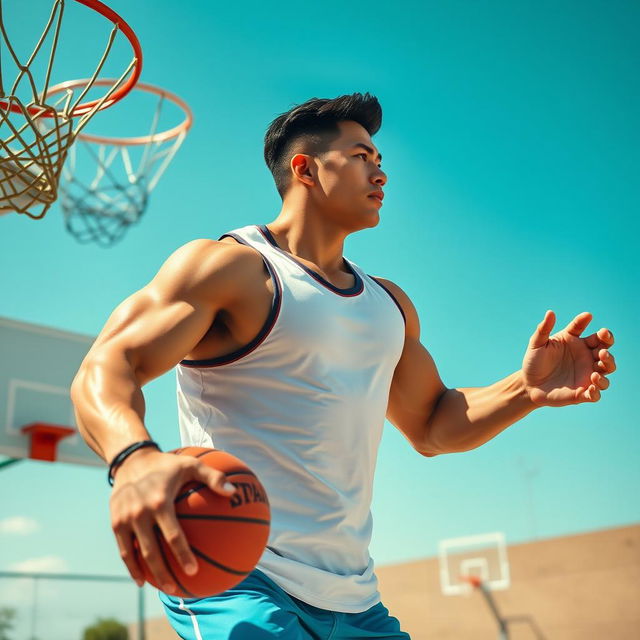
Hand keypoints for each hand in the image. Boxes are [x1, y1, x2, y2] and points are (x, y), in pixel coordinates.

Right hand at [109, 448, 235, 592]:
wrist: (131, 460)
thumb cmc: (167, 464)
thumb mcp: (191, 464)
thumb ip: (213, 477)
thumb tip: (233, 492)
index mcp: (159, 502)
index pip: (172, 535)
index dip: (182, 555)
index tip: (193, 571)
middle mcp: (140, 513)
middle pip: (152, 551)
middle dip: (164, 574)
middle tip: (178, 591)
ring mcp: (125, 519)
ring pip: (135, 555)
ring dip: (148, 575)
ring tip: (163, 589)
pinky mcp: (115, 523)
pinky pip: (124, 549)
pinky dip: (131, 566)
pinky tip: (141, 579)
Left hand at [522, 310, 615, 406]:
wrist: (528, 384)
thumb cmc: (534, 361)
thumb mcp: (537, 343)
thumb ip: (544, 329)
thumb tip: (550, 312)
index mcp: (577, 343)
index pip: (595, 335)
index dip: (601, 332)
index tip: (596, 325)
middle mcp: (586, 358)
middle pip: (606, 350)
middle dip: (608, 347)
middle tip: (602, 349)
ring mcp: (586, 375)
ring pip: (607, 369)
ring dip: (608, 365)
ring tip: (599, 363)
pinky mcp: (583, 392)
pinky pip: (597, 392)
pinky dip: (598, 389)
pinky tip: (592, 385)